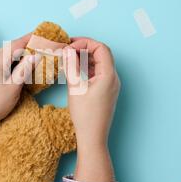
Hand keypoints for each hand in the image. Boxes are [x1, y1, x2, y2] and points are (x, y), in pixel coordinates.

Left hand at [0, 34, 39, 165]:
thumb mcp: (14, 86)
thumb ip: (24, 68)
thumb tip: (36, 54)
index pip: (16, 44)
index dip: (31, 38)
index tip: (43, 35)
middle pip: (11, 47)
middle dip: (27, 45)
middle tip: (42, 45)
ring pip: (7, 54)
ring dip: (21, 53)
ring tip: (34, 54)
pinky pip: (3, 61)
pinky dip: (14, 61)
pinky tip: (21, 66)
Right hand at [63, 37, 119, 181]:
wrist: (93, 138)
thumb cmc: (85, 116)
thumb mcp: (75, 88)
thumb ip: (71, 66)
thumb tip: (67, 50)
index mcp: (109, 75)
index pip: (100, 48)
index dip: (85, 43)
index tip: (69, 46)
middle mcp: (113, 78)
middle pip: (101, 54)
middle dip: (84, 48)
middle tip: (67, 49)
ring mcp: (111, 85)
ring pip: (100, 63)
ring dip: (85, 58)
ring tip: (68, 58)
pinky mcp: (106, 91)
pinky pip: (98, 73)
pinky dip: (87, 68)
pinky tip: (74, 70)